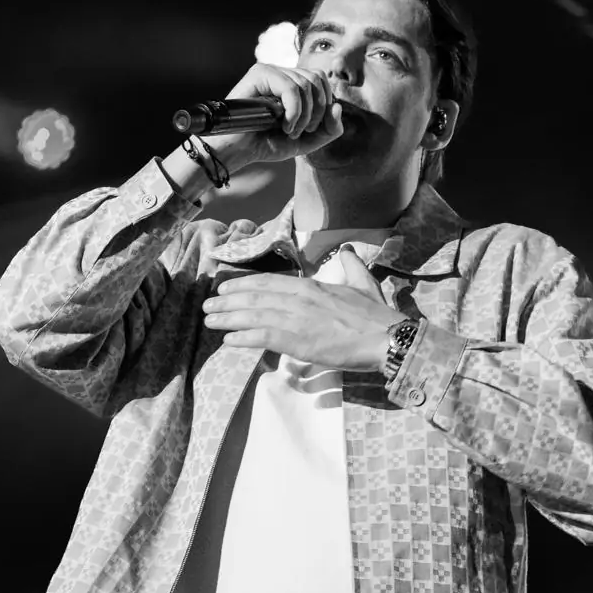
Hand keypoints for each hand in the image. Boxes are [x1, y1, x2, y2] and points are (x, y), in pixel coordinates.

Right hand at [191, 63, 346, 174]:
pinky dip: (294, 112)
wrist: (236, 150)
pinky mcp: (259, 73)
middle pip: (317, 78)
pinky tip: (284, 126)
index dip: (325, 102)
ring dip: (304, 115)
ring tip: (290, 132)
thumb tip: (338, 106)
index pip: (321, 78)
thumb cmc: (266, 144)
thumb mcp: (307, 140)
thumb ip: (330, 129)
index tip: (313, 128)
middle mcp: (281, 73)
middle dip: (318, 110)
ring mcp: (270, 71)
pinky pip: (291, 88)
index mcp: (292, 83)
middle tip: (304, 131)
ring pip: (306, 84)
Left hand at [203, 248, 402, 368]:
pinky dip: (242, 337)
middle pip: (254, 297)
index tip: (225, 287)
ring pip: (253, 315)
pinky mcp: (297, 341)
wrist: (384, 337)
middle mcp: (298, 298)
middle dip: (227, 300)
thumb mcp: (363, 282)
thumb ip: (351, 266)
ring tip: (209, 320)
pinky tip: (228, 340)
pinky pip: (261, 337)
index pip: (268, 282)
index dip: (243, 284)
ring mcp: (296, 319)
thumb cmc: (375, 314)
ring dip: (227, 318)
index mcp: (310, 286)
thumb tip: (347, 251)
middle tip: (208, 304)